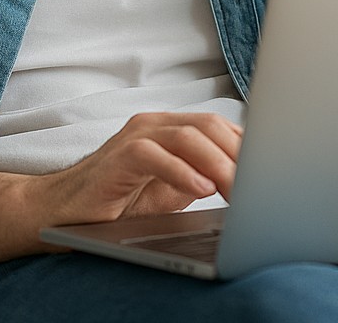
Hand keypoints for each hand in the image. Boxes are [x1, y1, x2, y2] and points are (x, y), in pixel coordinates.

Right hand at [42, 113, 242, 227]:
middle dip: (240, 157)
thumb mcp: (174, 189)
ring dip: (218, 163)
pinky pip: (154, 155)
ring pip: (188, 135)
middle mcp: (156, 124)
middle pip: (210, 126)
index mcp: (172, 128)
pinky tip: (201, 188)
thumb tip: (249, 187)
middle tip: (260, 188)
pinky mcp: (117, 156)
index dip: (249, 148)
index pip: (221, 127)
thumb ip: (205, 178)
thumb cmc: (121, 202)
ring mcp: (136, 136)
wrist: (64, 212)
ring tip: (237, 192)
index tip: (273, 173)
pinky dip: (181, 170)